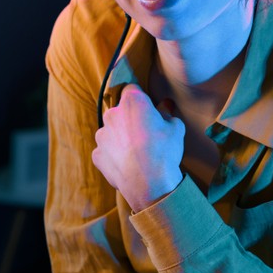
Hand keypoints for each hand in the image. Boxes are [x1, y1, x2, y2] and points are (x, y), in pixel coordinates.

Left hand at [92, 83, 184, 210]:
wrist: (149, 184)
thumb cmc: (164, 151)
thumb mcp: (175, 128)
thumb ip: (167, 113)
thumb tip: (166, 106)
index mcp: (132, 102)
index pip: (132, 89)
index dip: (141, 98)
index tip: (148, 108)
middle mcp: (112, 114)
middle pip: (120, 111)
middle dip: (130, 118)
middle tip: (145, 133)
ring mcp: (102, 135)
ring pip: (112, 131)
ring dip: (121, 137)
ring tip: (137, 152)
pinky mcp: (97, 154)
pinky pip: (106, 150)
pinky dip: (114, 154)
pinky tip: (128, 163)